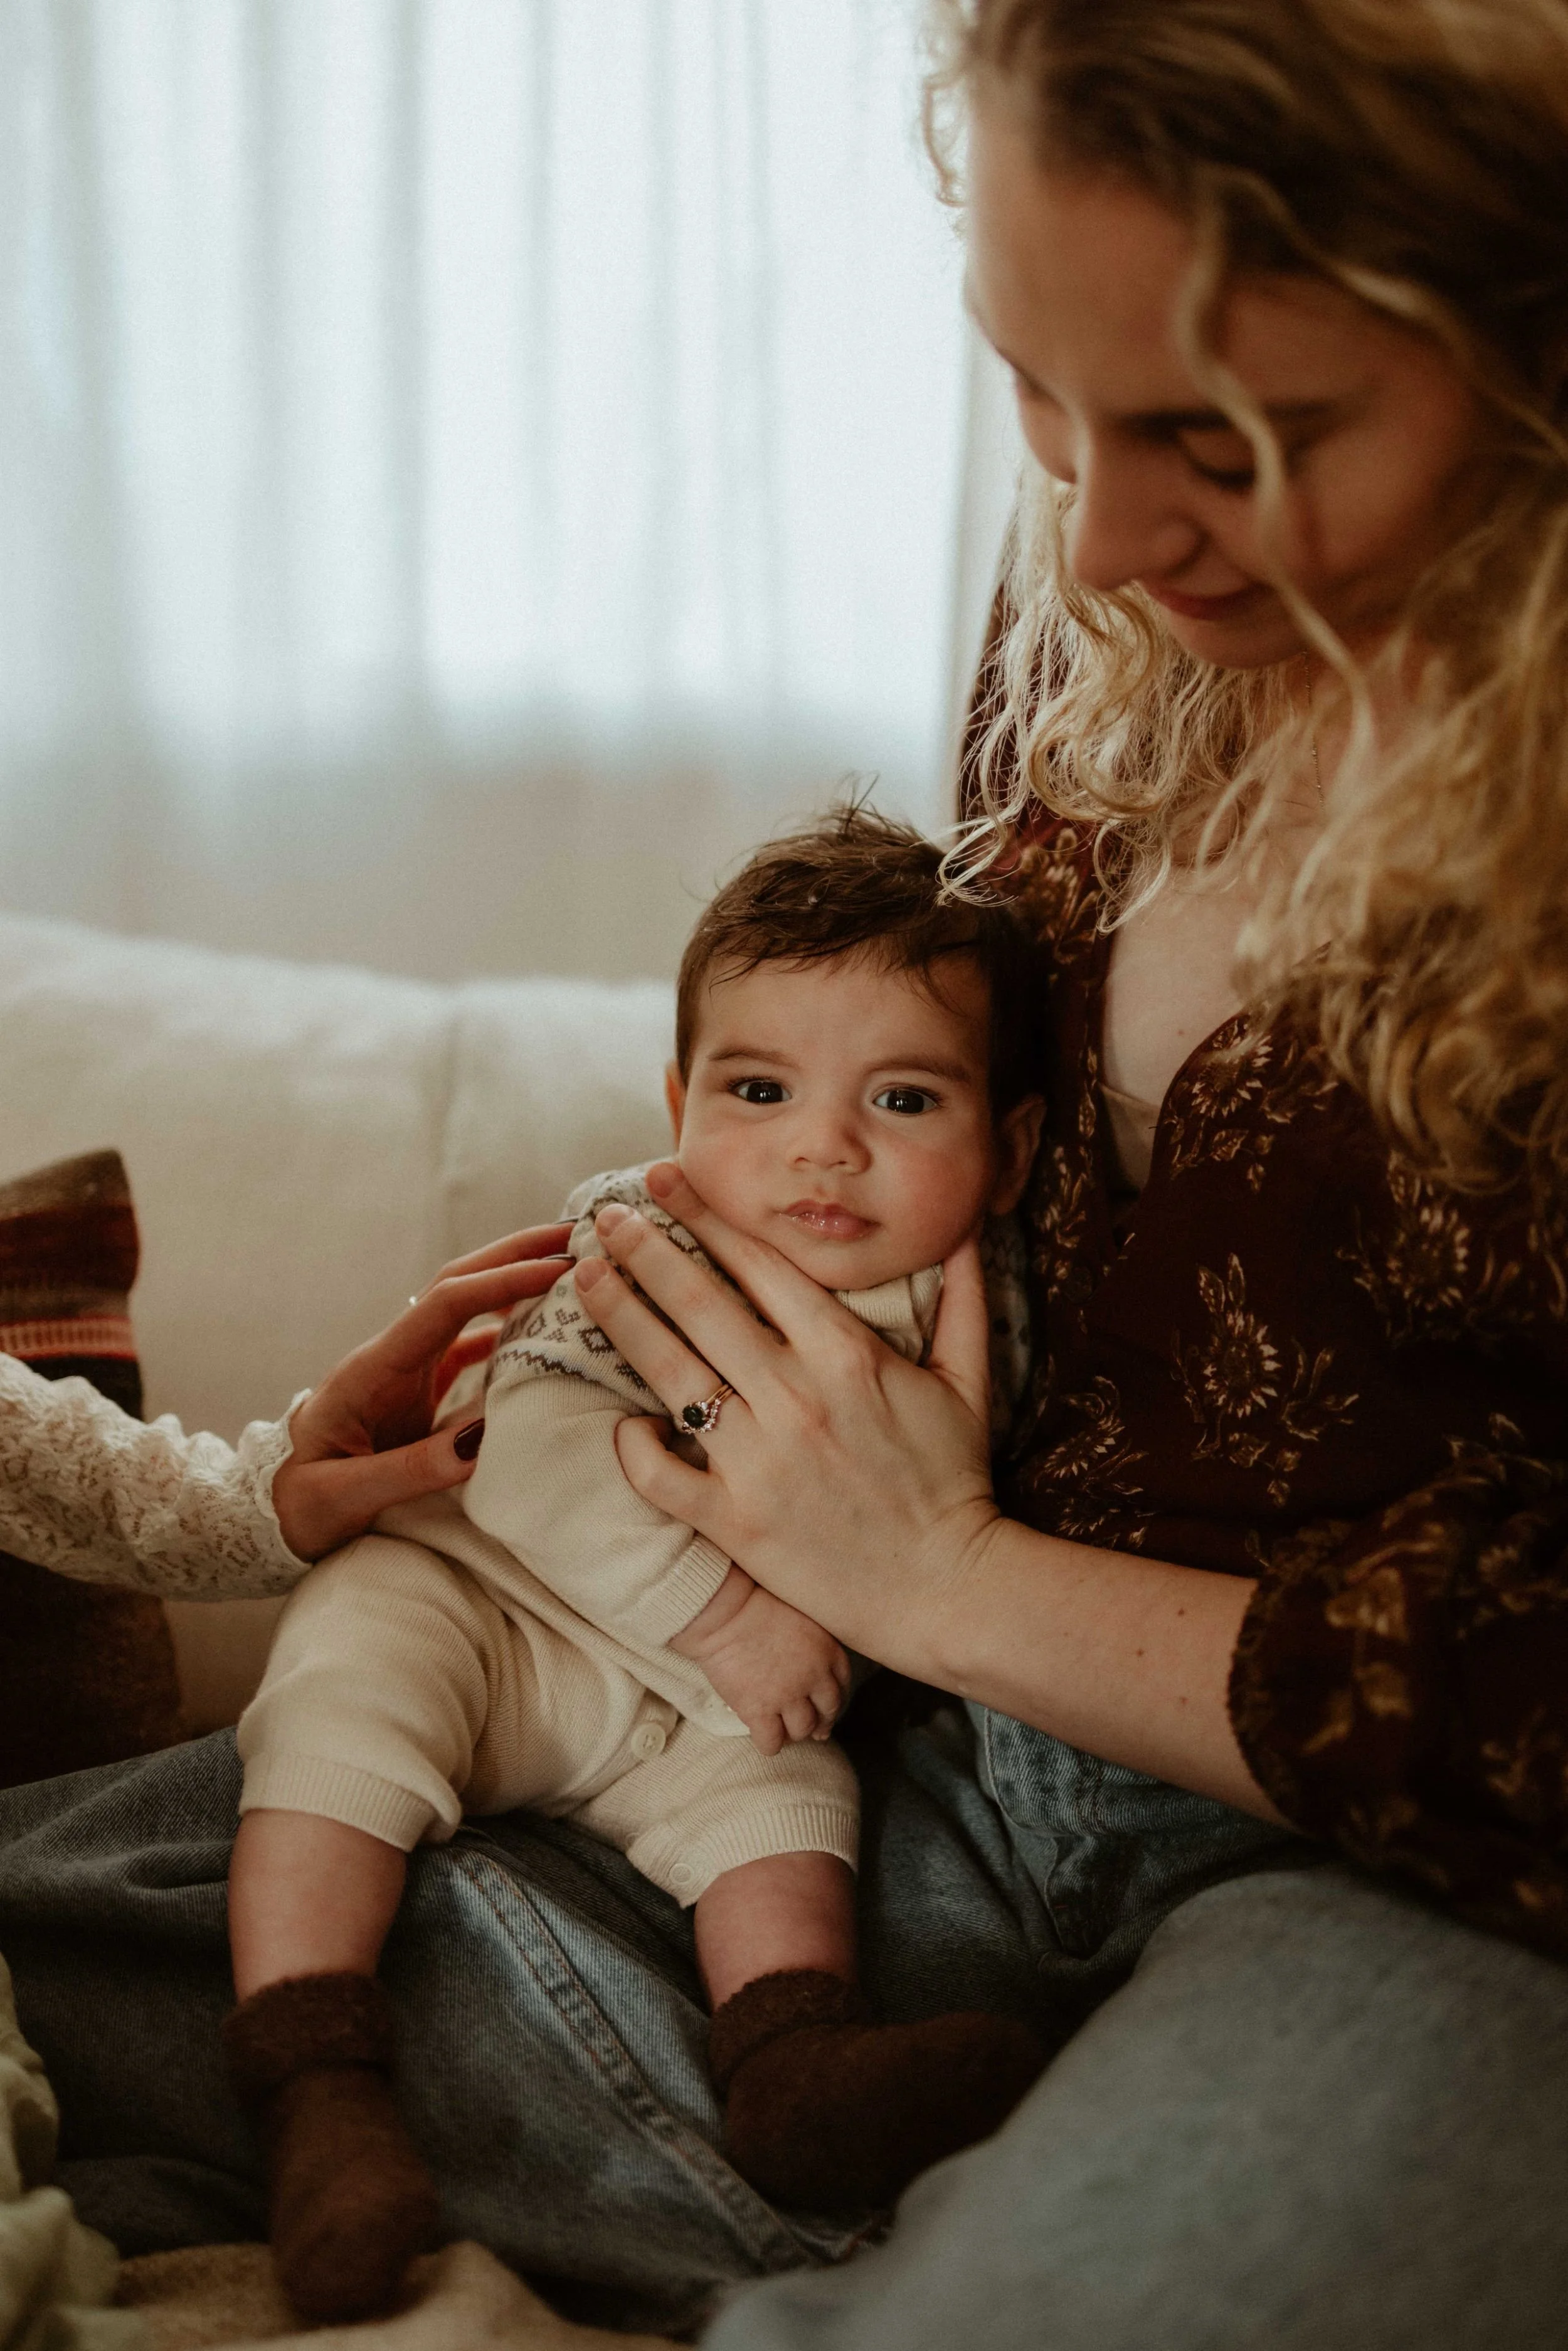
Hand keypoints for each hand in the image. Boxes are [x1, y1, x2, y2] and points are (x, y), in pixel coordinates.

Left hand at [272, 1225, 572, 1558]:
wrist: (269, 1510)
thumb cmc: (299, 1505)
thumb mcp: (343, 1496)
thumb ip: (410, 1470)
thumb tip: (482, 1442)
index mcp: (372, 1369)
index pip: (444, 1304)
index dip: (501, 1282)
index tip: (556, 1270)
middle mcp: (392, 1356)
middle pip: (457, 1283)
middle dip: (513, 1253)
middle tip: (574, 1235)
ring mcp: (406, 1369)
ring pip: (465, 1306)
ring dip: (513, 1280)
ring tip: (570, 1267)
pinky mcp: (417, 1389)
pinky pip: (469, 1344)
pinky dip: (508, 1326)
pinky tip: (544, 1326)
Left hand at [572, 1161, 1000, 1681]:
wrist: (945, 1589)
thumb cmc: (956, 1483)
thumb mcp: (970, 1381)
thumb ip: (965, 1299)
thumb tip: (968, 1231)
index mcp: (845, 1353)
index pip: (758, 1263)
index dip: (703, 1215)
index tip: (662, 1179)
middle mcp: (794, 1394)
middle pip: (697, 1301)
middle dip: (642, 1248)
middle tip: (601, 1216)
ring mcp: (758, 1458)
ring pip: (668, 1370)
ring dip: (620, 1315)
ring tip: (584, 1278)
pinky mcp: (734, 1519)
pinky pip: (661, 1474)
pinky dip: (632, 1446)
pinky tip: (619, 1422)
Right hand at [669, 1564, 850, 1753]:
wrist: (724, 1613)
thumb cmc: (755, 1603)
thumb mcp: (799, 1614)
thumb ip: (812, 1640)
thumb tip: (811, 1661)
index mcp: (826, 1650)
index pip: (842, 1684)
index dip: (835, 1699)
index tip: (827, 1706)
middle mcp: (813, 1677)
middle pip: (827, 1711)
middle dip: (820, 1722)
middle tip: (813, 1728)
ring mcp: (786, 1696)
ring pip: (802, 1730)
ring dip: (794, 1732)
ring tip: (783, 1728)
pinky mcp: (758, 1711)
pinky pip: (772, 1742)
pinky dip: (770, 1744)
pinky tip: (764, 1739)